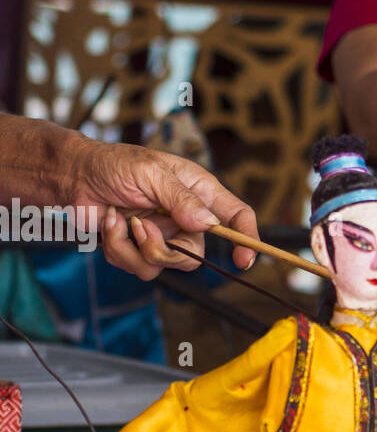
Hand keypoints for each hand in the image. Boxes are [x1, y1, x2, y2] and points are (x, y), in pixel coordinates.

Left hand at [77, 139, 257, 280]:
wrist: (74, 177)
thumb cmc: (114, 164)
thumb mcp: (151, 173)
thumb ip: (181, 199)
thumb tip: (209, 223)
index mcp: (198, 192)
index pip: (235, 215)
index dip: (246, 238)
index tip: (244, 260)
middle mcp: (185, 217)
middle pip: (195, 253)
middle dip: (165, 249)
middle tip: (142, 229)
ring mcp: (162, 235)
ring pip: (165, 265)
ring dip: (136, 247)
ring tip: (120, 221)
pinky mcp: (138, 249)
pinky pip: (139, 267)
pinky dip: (118, 248)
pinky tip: (109, 224)